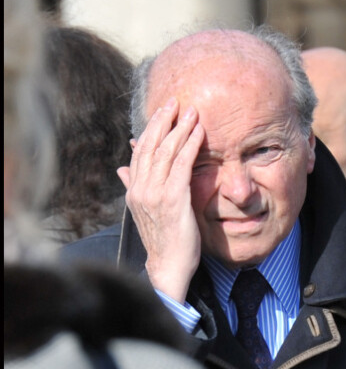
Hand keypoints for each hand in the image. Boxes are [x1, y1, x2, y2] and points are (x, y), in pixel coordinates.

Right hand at [117, 97, 204, 303]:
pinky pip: (182, 164)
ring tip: (191, 111)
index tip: (162, 112)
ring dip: (180, 128)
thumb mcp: (146, 211)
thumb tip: (122, 169)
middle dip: (163, 121)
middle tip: (175, 101)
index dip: (150, 129)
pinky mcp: (173, 199)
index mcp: (134, 190)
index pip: (141, 152)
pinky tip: (198, 132)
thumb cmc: (164, 241)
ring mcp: (155, 193)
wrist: (168, 266)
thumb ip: (135, 187)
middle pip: (151, 146)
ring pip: (166, 151)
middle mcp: (140, 188)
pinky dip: (190, 145)